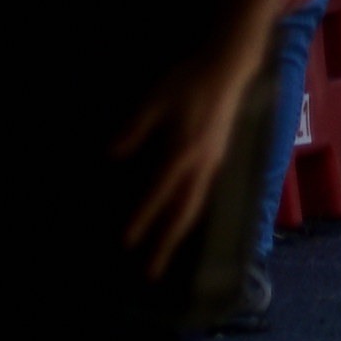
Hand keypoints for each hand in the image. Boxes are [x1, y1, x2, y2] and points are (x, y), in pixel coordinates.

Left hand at [110, 48, 251, 273]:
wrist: (229, 67)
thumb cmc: (189, 81)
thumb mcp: (155, 101)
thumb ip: (134, 130)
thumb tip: (110, 156)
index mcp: (183, 152)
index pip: (159, 193)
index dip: (142, 218)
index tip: (126, 243)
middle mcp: (202, 164)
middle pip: (183, 212)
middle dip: (166, 243)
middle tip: (151, 273)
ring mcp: (214, 162)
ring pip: (196, 206)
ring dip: (179, 232)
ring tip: (166, 253)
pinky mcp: (219, 157)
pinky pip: (204, 193)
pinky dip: (191, 213)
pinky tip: (183, 219)